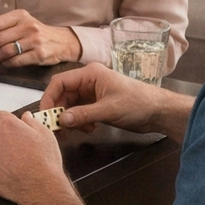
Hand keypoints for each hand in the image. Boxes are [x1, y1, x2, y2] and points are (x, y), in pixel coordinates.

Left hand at [0, 9, 82, 67]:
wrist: (62, 41)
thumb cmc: (37, 33)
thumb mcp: (23, 23)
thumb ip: (5, 27)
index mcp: (20, 16)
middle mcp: (28, 26)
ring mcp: (34, 40)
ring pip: (6, 51)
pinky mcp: (38, 54)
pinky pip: (15, 61)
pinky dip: (5, 64)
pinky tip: (2, 64)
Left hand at [0, 110, 85, 204]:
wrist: (40, 187)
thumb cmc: (44, 160)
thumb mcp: (45, 134)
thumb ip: (32, 121)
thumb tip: (26, 116)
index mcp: (5, 124)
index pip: (0, 117)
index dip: (10, 125)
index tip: (17, 132)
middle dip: (3, 139)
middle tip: (18, 150)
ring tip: (15, 164)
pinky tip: (8, 174)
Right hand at [39, 64, 171, 133]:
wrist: (159, 112)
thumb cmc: (138, 103)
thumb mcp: (109, 109)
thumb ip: (83, 115)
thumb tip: (61, 120)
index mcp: (90, 74)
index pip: (60, 82)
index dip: (49, 98)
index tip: (46, 115)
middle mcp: (89, 82)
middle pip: (63, 95)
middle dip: (60, 111)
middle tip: (58, 128)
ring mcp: (93, 93)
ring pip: (71, 105)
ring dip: (70, 119)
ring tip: (76, 130)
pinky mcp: (97, 105)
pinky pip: (80, 112)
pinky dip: (80, 122)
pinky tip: (89, 129)